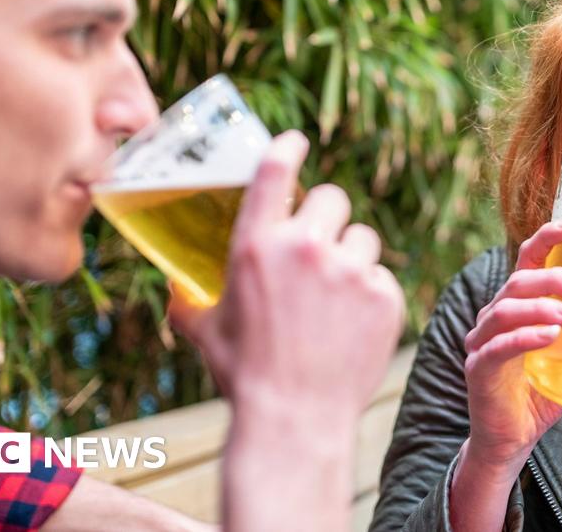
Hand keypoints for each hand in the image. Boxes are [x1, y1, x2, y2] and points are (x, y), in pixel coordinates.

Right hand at [169, 130, 404, 416]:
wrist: (294, 421)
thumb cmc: (244, 375)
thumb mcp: (205, 331)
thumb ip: (189, 300)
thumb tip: (177, 289)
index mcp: (255, 245)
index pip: (276, 170)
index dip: (288, 148)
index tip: (296, 141)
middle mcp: (305, 247)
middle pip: (333, 198)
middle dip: (326, 218)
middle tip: (318, 249)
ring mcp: (350, 270)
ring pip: (362, 238)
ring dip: (351, 257)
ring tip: (334, 297)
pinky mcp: (384, 295)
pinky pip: (381, 277)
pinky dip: (370, 295)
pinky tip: (351, 325)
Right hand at [458, 221, 561, 474]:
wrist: (512, 440)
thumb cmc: (542, 396)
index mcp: (517, 306)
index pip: (526, 260)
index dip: (547, 238)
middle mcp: (494, 317)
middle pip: (518, 281)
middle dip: (552, 278)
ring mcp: (482, 341)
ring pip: (506, 310)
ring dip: (542, 307)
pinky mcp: (479, 368)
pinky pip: (500, 346)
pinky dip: (525, 338)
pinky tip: (550, 336)